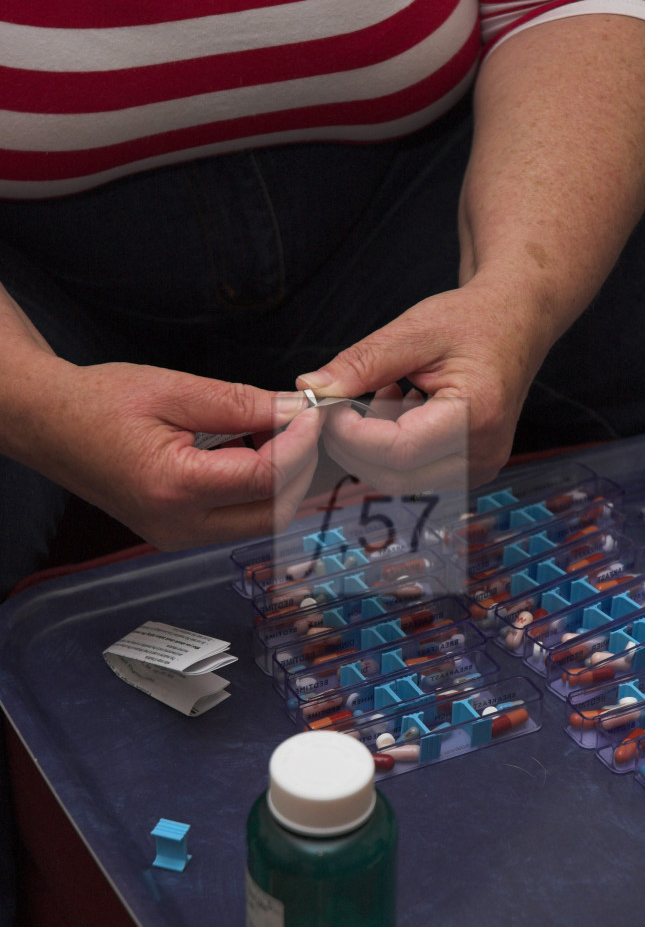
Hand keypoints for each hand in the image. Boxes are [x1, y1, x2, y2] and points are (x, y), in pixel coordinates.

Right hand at [12, 357, 322, 547]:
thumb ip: (241, 404)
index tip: (312, 413)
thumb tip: (294, 410)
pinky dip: (254, 488)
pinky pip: (234, 518)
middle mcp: (178, 526)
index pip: (265, 478)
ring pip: (256, 520)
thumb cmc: (100, 403)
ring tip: (275, 432)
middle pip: (271, 512)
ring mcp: (176, 536)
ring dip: (278, 480)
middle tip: (301, 425)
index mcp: (175, 488)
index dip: (299, 445)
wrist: (49, 424)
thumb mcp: (175, 390)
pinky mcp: (176, 533)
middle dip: (297, 469)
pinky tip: (250, 450)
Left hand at [297, 278, 547, 492]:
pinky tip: (400, 405)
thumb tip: (312, 387)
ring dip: (371, 446)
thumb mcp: (414, 330)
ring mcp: (479, 467)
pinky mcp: (470, 469)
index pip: (399, 450)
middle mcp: (483, 453)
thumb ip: (362, 363)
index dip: (352, 435)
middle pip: (394, 476)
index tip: (327, 406)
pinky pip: (414, 472)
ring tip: (382, 393)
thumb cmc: (473, 321)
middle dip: (353, 446)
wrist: (517, 324)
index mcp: (477, 415)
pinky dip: (390, 447)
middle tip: (335, 405)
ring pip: (399, 479)